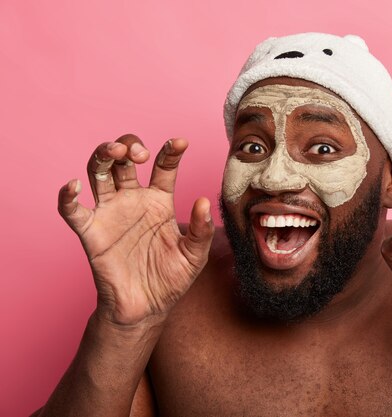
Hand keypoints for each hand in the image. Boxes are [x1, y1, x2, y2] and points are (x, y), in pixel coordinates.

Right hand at [57, 134, 213, 325]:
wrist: (147, 308)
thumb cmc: (171, 280)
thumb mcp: (194, 256)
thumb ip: (201, 230)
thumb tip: (204, 201)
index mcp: (160, 201)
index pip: (163, 166)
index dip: (170, 151)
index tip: (180, 142)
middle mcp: (133, 200)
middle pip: (125, 160)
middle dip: (130, 147)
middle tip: (140, 154)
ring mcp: (110, 213)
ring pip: (99, 173)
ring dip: (102, 156)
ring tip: (114, 151)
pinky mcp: (91, 232)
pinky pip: (73, 210)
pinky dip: (67, 196)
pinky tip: (73, 186)